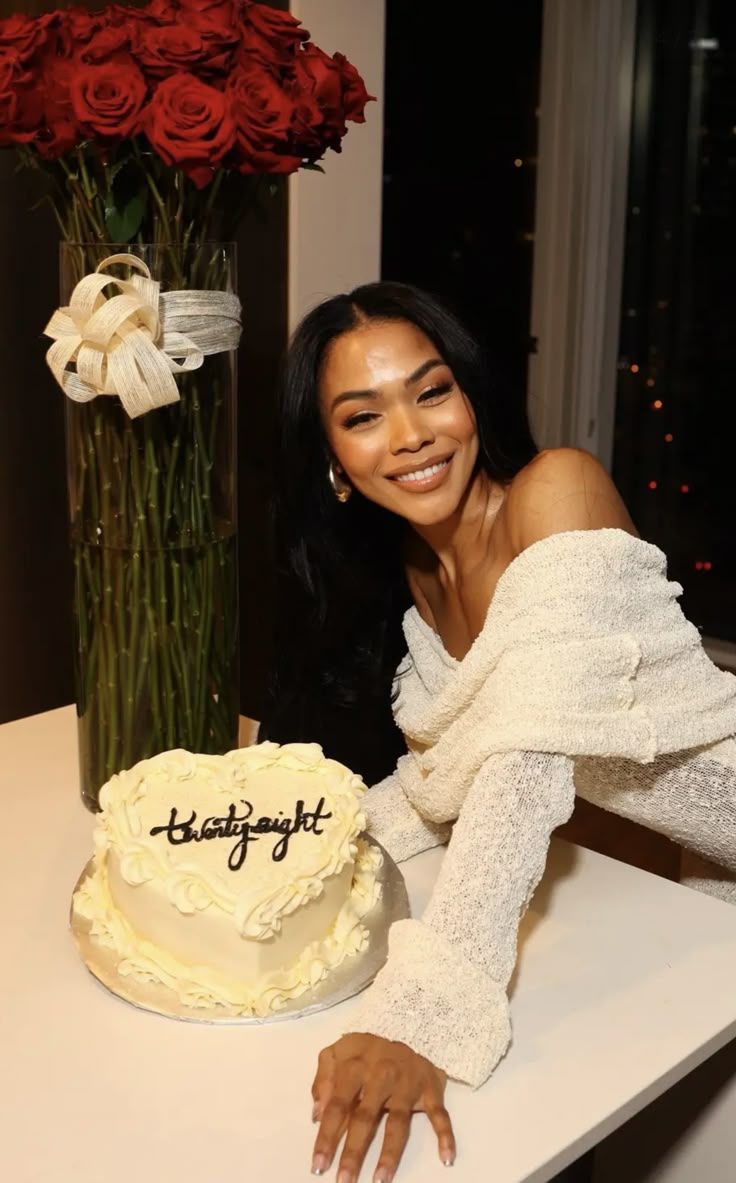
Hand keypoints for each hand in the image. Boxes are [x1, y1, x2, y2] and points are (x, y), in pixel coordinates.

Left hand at [310, 1032, 454, 1182]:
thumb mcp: (339, 1051)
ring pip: (398, 1122)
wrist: (408, 1025)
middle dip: (353, 1152)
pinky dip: (445, 1135)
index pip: (337, 1106)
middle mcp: (381, 1076)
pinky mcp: (431, 1089)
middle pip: (365, 1118)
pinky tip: (446, 1158)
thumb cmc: (368, 1048)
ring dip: (390, 1153)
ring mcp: (408, 1085)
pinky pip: (440, 1114)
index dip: (327, 1136)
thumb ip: (323, 1078)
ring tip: (380, 1180)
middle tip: (343, 1181)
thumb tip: (317, 1114)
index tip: (318, 1165)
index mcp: (356, 1067)